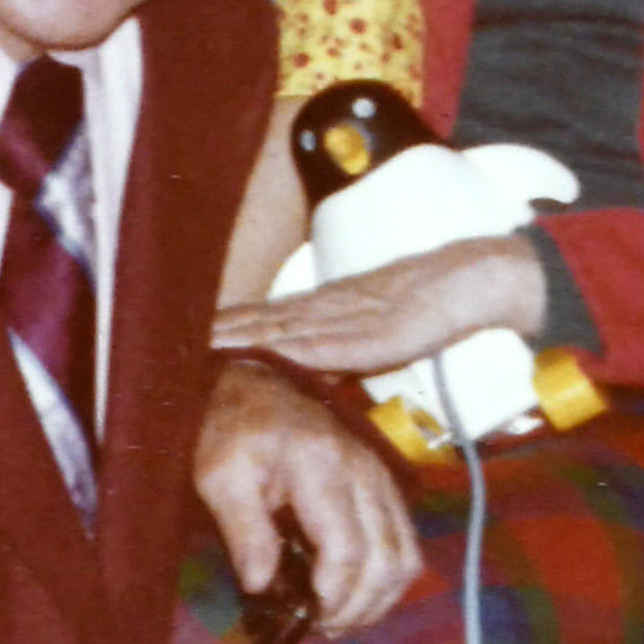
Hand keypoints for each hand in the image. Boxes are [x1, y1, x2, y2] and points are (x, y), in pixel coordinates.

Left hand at [194, 357, 423, 638]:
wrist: (258, 383)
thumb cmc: (233, 429)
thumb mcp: (220, 476)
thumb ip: (243, 531)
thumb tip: (262, 587)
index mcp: (322, 465)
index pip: (346, 546)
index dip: (332, 593)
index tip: (305, 617)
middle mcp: (364, 471)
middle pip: (385, 559)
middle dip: (356, 606)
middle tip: (319, 627)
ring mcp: (380, 477)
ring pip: (404, 556)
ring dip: (378, 598)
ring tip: (338, 617)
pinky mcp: (384, 485)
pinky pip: (405, 543)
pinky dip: (388, 578)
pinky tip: (356, 593)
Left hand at [212, 231, 549, 382]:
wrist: (480, 279)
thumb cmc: (443, 301)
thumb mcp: (392, 326)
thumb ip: (362, 345)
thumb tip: (338, 364)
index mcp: (334, 306)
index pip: (270, 316)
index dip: (230, 324)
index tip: (189, 332)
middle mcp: (330, 309)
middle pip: (260, 321)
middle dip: (215, 331)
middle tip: (163, 339)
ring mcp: (346, 319)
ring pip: (276, 331)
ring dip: (232, 339)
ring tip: (189, 347)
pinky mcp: (366, 336)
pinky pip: (312, 345)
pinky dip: (275, 350)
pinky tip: (247, 356)